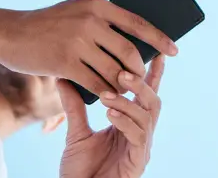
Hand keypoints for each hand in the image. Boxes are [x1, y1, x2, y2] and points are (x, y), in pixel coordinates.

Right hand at [0, 0, 176, 95]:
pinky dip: (103, 92)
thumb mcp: (79, 11)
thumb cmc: (50, 24)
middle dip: (138, 70)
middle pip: (129, 51)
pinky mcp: (65, 62)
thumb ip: (104, 21)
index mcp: (98, 4)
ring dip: (121, 85)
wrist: (11, 33)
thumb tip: (137, 41)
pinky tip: (106, 96)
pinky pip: (95, 83)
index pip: (138, 23)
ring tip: (123, 90)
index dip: (159, 38)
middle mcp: (90, 20)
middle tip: (140, 80)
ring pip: (113, 70)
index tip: (175, 50)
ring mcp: (78, 41)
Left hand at [59, 56, 163, 177]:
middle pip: (153, 100)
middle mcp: (140, 134)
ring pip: (147, 115)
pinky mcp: (138, 160)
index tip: (154, 53)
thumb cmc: (80, 172)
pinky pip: (139, 135)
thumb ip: (74, 107)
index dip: (152, 75)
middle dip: (141, 84)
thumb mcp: (76, 133)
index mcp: (130, 125)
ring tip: (106, 94)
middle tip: (122, 73)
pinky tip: (110, 113)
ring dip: (127, 101)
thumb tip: (63, 77)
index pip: (144, 96)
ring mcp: (142, 147)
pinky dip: (125, 121)